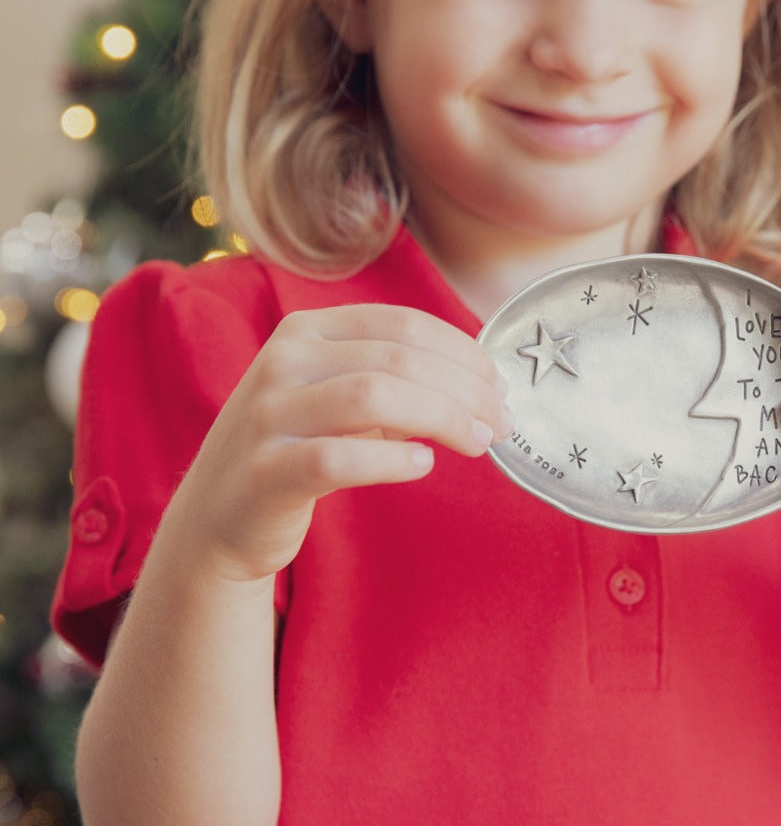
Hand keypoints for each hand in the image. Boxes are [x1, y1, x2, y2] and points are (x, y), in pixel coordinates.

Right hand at [161, 304, 511, 584]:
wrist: (217, 518)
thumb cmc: (301, 448)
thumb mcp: (344, 399)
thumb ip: (400, 381)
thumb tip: (484, 385)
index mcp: (307, 329)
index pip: (404, 324)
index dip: (463, 352)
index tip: (499, 387)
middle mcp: (284, 360)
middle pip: (399, 358)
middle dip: (465, 389)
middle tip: (501, 422)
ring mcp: (268, 414)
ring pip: (375, 396)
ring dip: (443, 418)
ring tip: (477, 443)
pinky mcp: (265, 471)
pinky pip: (340, 458)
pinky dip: (392, 458)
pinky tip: (423, 464)